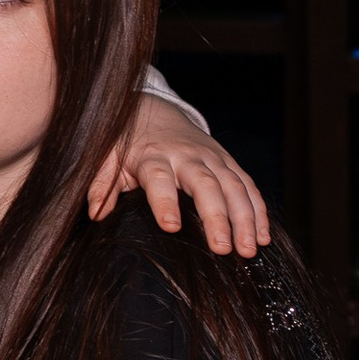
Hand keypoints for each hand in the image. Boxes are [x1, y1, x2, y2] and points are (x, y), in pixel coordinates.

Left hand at [90, 98, 269, 257]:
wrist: (152, 110)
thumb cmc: (126, 143)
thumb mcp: (106, 158)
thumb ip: (101, 183)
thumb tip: (95, 212)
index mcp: (152, 157)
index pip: (159, 179)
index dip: (165, 202)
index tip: (170, 227)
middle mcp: (186, 156)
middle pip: (205, 185)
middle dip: (217, 216)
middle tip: (223, 248)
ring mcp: (212, 158)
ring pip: (234, 187)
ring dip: (245, 218)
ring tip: (249, 250)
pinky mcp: (228, 162)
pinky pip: (247, 186)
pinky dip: (258, 210)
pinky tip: (263, 236)